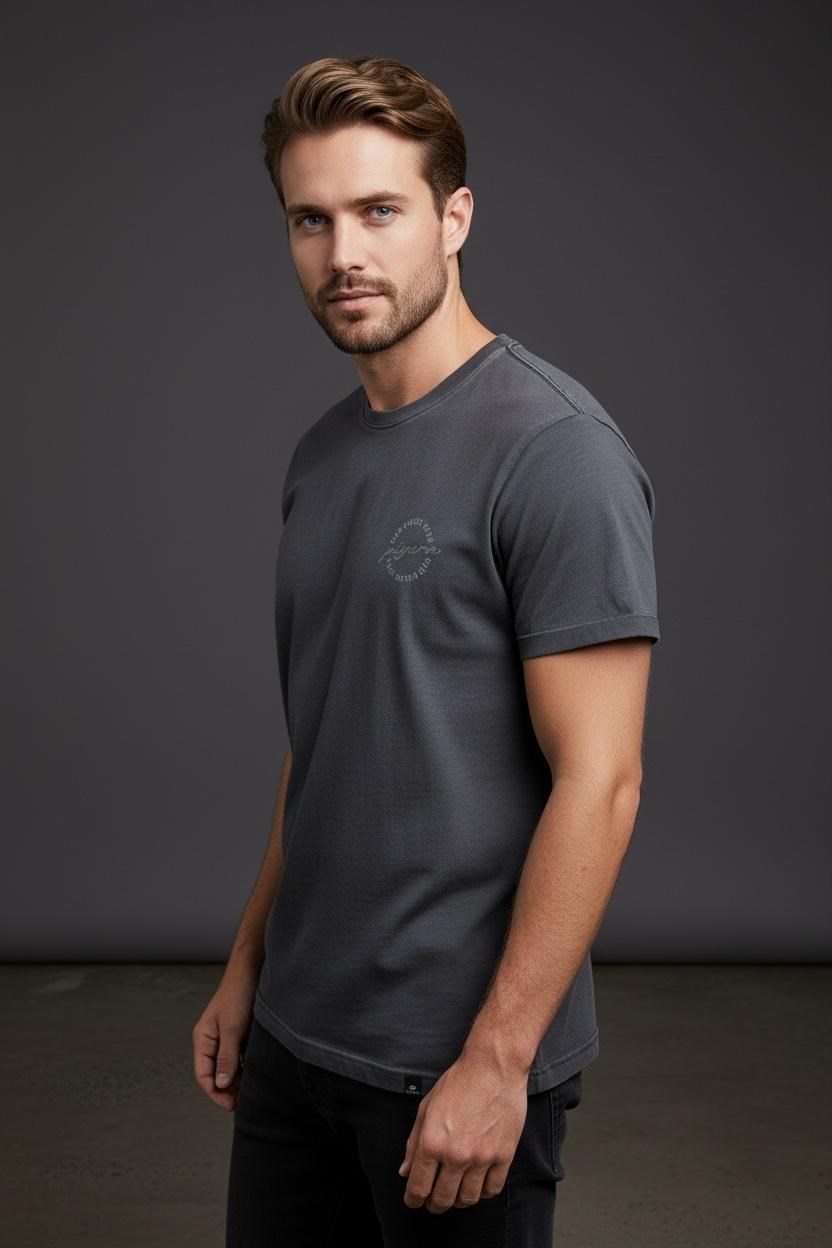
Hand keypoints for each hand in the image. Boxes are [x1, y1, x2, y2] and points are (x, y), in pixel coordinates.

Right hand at [192, 962, 258, 1111]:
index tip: (230, 1106)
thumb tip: (221, 1085)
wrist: (253, 969)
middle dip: (228, 1091)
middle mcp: (213, 1042)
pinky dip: (247, 1069)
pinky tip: (258, 1077)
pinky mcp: (242, 1035)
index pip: (203, 1075)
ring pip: (230, 1068)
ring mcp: (227, 1039)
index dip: (215, 1093)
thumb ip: (226, 1057)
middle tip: (245, 1103)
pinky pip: (241, 1058)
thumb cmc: (238, 994)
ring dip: (239, 1081)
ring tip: (253, 1094)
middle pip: (216, 1075)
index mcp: (203, 1039)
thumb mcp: (232, 1028)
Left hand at [397, 1050, 528, 1213]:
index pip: (418, 1187)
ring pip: (467, 1199)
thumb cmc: (459, 1082)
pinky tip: (477, 1183)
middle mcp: (455, 1154)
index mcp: (431, 1142)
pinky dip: (482, 1192)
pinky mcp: (503, 1156)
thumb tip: (405, 1170)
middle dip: (434, 1204)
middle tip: (434, 1201)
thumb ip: (413, 1142)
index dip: (413, 1199)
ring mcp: (481, 1157)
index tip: (414, 1200)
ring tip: (455, 1191)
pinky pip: (492, 1189)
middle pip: (442, 1199)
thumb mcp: (426, 1108)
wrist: (493, 1068)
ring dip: (458, 1201)